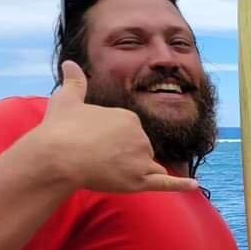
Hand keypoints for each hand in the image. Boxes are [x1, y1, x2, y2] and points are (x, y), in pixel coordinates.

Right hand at [38, 61, 194, 192]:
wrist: (57, 157)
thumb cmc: (60, 129)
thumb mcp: (67, 100)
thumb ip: (75, 82)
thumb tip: (69, 63)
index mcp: (129, 117)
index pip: (129, 131)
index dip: (112, 139)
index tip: (93, 141)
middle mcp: (141, 137)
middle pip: (139, 149)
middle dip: (123, 155)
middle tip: (95, 156)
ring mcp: (142, 159)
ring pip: (146, 166)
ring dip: (134, 169)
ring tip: (108, 170)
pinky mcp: (140, 181)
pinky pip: (166, 183)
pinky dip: (180, 185)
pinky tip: (193, 186)